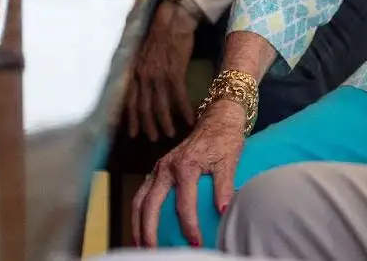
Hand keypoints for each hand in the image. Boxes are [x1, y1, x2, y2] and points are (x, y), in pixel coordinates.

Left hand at [125, 0, 197, 141]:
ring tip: (170, 134)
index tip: (133, 133)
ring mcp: (158, 74)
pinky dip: (184, 110)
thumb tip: (141, 86)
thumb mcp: (141, 53)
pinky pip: (179, 96)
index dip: (131, 119)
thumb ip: (139, 70)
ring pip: (160, 105)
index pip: (128, 101)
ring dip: (165, 122)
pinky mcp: (175, 71)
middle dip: (148, 125)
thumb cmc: (159, 33)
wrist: (173, 19)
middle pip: (143, 107)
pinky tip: (189, 119)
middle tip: (153, 139)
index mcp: (133, 71)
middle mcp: (143, 75)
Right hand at [133, 99, 246, 247]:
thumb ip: (225, 185)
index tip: (196, 242)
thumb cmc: (224, 139)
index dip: (189, 226)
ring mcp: (159, 168)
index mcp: (184, 165)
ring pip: (140, 200)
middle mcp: (166, 167)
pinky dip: (139, 212)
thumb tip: (223, 211)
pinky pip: (142, 194)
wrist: (217, 120)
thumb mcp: (229, 160)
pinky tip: (142, 226)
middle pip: (150, 204)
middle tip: (153, 251)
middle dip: (149, 231)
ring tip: (141, 245)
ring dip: (137, 224)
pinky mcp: (157, 170)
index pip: (183, 204)